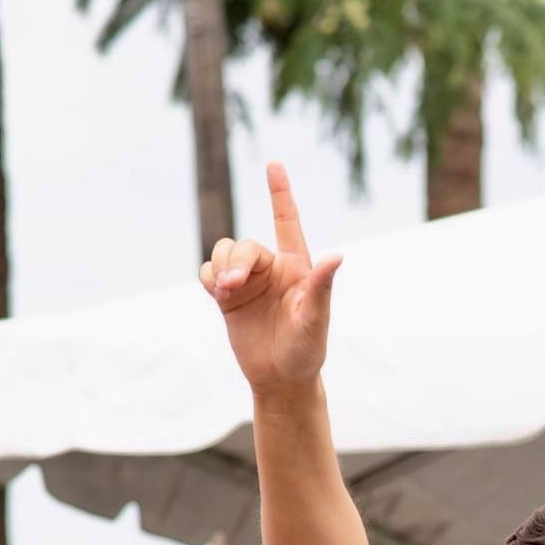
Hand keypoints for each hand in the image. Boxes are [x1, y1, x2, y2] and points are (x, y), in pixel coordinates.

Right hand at [199, 162, 342, 395]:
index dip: (280, 193)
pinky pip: (208, 274)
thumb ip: (321, 287)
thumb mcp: (315, 319)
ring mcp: (248, 283)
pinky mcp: (228, 299)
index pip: (286, 222)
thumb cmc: (307, 350)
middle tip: (233, 286)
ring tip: (225, 292)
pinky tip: (217, 295)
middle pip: (244, 245)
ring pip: (223, 254)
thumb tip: (336, 257)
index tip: (274, 165)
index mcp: (296, 267)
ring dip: (219, 267)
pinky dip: (208, 279)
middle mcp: (271, 269)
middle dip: (234, 261)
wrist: (282, 379)